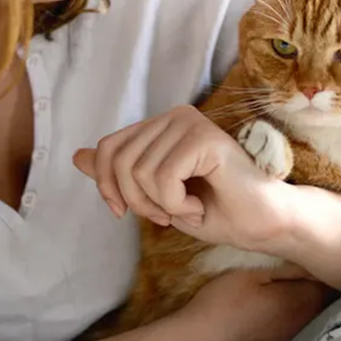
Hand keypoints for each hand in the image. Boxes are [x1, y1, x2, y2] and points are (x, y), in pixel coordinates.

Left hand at [72, 105, 291, 250]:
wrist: (264, 225)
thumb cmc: (217, 211)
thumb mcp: (156, 196)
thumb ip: (120, 173)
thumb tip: (76, 156)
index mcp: (161, 125)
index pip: (108, 148)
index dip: (108, 186)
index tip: (126, 213)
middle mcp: (174, 115)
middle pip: (118, 161)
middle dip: (136, 202)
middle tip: (168, 215)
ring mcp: (190, 122)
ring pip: (139, 173)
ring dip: (160, 207)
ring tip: (189, 209)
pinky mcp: (204, 137)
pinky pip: (163, 178)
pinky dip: (176, 205)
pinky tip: (199, 205)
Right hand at [176, 266, 330, 340]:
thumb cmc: (222, 304)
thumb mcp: (251, 274)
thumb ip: (286, 269)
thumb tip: (310, 264)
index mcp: (303, 302)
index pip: (325, 282)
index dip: (317, 268)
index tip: (307, 258)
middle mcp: (305, 326)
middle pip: (320, 302)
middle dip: (312, 288)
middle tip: (295, 272)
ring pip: (305, 320)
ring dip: (299, 308)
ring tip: (280, 295)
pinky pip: (290, 336)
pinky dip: (285, 325)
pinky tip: (266, 320)